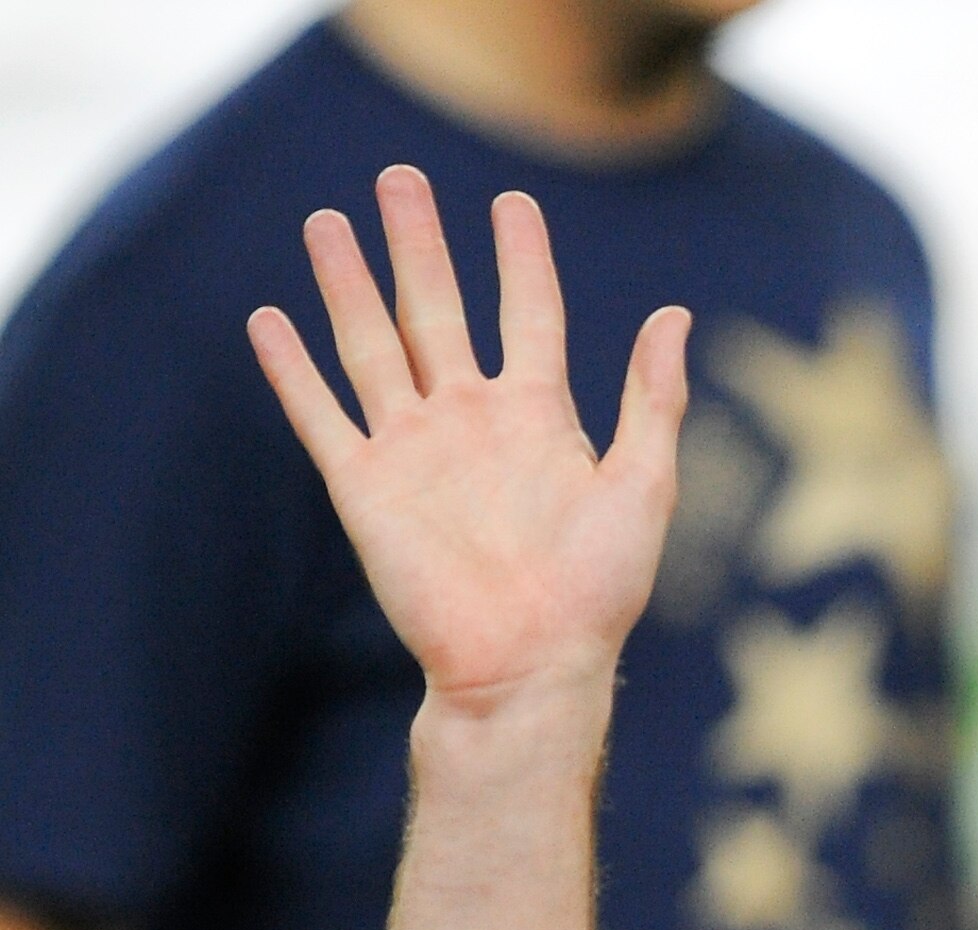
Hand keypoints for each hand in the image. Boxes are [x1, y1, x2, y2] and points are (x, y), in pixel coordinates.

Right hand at [248, 167, 688, 710]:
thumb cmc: (596, 593)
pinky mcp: (366, 488)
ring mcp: (415, 452)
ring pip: (372, 347)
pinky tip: (269, 320)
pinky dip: (293, 370)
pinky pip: (322, 415)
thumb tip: (674, 316)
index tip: (512, 203)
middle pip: (438, 310)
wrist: (527, 667)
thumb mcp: (643, 487)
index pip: (529, 314)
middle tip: (399, 179)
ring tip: (325, 222)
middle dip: (418, 245)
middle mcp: (472, 422)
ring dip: (348, 285)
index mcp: (540, 418)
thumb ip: (653, 401)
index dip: (522, 258)